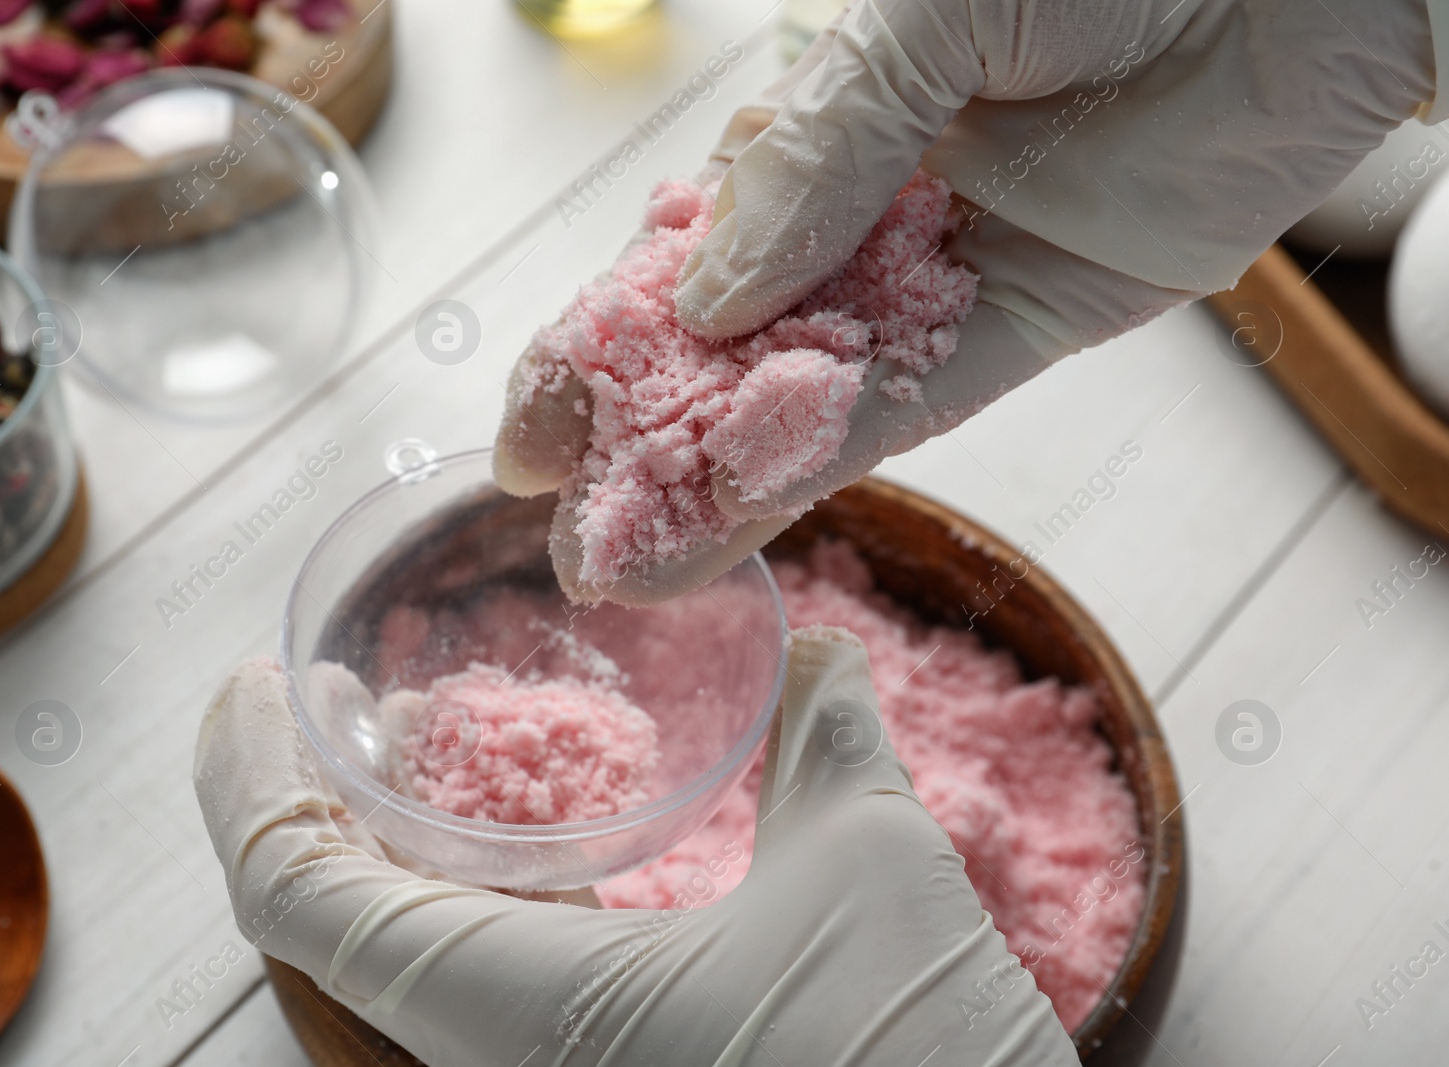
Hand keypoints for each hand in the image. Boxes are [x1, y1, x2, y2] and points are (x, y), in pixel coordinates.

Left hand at [193, 629, 1078, 1065]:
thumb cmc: (913, 1058)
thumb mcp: (876, 867)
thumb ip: (828, 737)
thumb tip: (811, 652)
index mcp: (519, 1012)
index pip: (297, 901)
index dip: (245, 783)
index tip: (249, 689)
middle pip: (326, 933)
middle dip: (314, 801)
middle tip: (352, 701)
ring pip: (399, 971)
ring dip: (392, 851)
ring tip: (428, 749)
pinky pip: (478, 1000)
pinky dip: (469, 907)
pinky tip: (534, 850)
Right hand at [498, 0, 1433, 603]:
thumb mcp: (921, 17)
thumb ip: (814, 154)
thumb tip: (713, 297)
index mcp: (811, 130)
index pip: (678, 254)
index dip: (600, 342)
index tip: (533, 428)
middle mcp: (857, 213)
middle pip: (726, 346)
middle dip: (642, 435)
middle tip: (565, 526)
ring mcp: (932, 277)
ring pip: (802, 396)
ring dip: (717, 483)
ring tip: (630, 567)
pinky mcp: (1019, 329)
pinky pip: (908, 408)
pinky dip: (824, 466)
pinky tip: (740, 526)